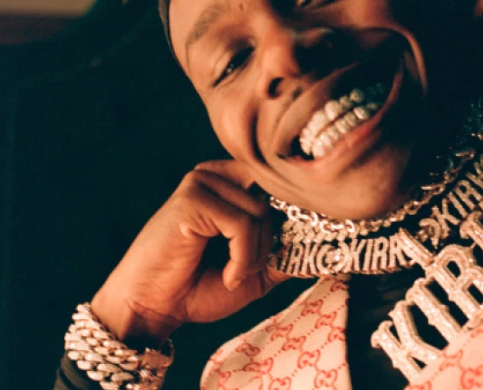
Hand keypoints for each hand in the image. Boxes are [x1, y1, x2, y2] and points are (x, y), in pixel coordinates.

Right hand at [90, 160, 287, 345]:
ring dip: (254, 255)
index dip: (294, 217)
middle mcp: (217, 174)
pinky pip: (241, 224)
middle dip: (271, 243)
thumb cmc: (197, 288)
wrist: (152, 308)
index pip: (280, 185)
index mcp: (231, 182)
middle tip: (248, 272)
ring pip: (260, 213)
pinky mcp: (191, 199)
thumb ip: (287, 253)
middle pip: (274, 199)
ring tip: (232, 275)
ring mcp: (201, 182)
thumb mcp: (256, 271)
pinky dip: (242, 258)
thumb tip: (330, 246)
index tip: (304, 245)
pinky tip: (226, 275)